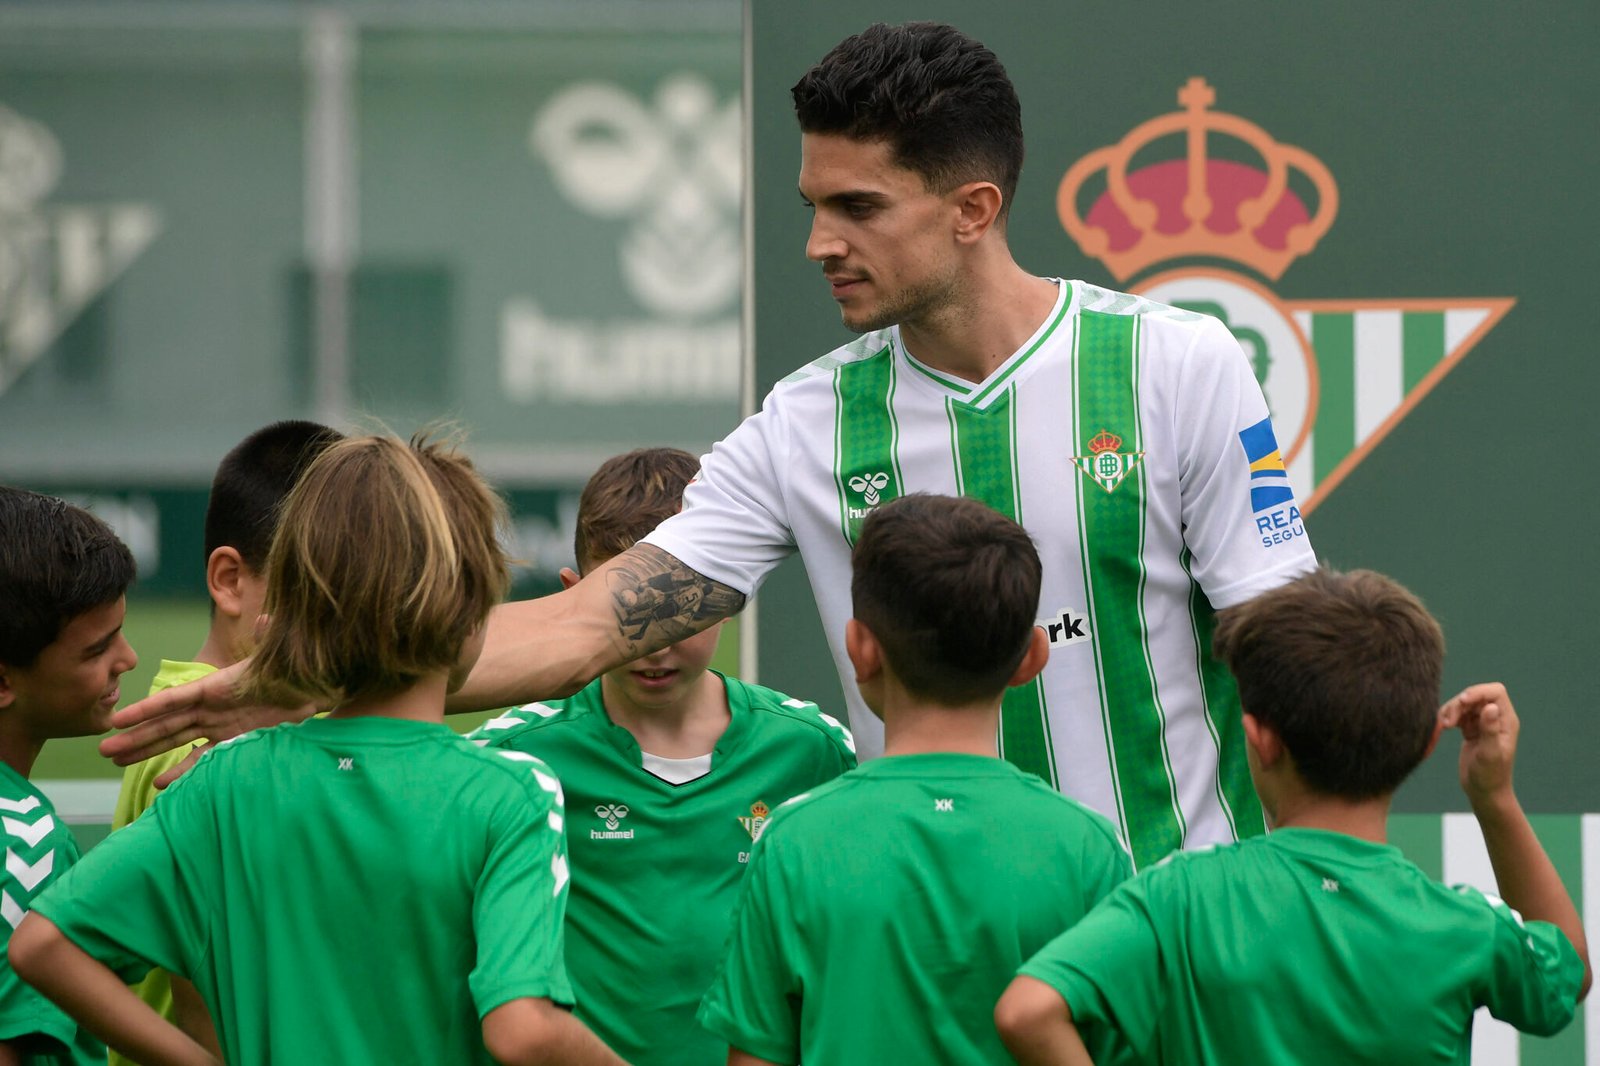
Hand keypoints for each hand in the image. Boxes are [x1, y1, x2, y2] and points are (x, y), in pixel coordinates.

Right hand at [98, 658, 312, 770]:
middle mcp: (210, 707)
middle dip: (135, 737)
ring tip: (118, 763)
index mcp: (214, 687)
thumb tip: (267, 619)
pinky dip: (183, 771)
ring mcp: (218, 726)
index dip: (145, 710)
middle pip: (166, 724)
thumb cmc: (291, 671)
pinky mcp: (232, 742)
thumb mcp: (277, 656)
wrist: (311, 690)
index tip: (117, 720)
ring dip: (147, 752)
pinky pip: (202, 759)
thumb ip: (268, 638)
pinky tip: (161, 784)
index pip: (172, 700)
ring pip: (175, 741)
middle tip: (103, 750)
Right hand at [1438, 682, 1519, 808]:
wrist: (1484, 792)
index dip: (1478, 692)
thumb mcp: (1489, 754)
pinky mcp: (1470, 730)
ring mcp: (1482, 723)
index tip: (1462, 701)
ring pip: (1464, 704)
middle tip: (1448, 722)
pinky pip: (1457, 714)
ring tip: (1443, 726)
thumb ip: (1490, 730)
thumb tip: (1490, 707)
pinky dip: (1447, 717)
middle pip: (1476, 696)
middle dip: (1459, 703)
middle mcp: (1496, 719)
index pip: (1495, 692)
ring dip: (1451, 710)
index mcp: (1506, 721)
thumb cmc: (1490, 776)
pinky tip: (1442, 727)